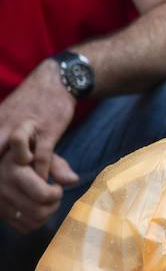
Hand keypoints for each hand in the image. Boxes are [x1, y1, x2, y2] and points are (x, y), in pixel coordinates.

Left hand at [0, 61, 79, 232]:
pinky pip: (42, 156)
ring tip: (24, 189)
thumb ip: (8, 137)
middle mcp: (6, 126)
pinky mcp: (47, 132)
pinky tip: (44, 181)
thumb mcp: (13, 115)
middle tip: (3, 190)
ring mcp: (27, 129)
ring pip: (16, 157)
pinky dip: (42, 172)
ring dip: (20, 175)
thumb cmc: (33, 100)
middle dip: (0, 170)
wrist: (55, 80)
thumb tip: (8, 157)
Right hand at [0, 144, 78, 233]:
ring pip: (33, 222)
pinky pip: (25, 227)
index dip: (56, 192)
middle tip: (53, 195)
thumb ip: (58, 165)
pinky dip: (37, 222)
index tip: (55, 185)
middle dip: (54, 205)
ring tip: (46, 201)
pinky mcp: (0, 214)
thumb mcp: (40, 152)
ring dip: (47, 214)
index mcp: (15, 173)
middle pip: (40, 212)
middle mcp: (4, 190)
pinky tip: (37, 208)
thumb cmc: (24, 155)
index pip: (43, 195)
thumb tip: (74, 180)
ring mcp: (1, 204)